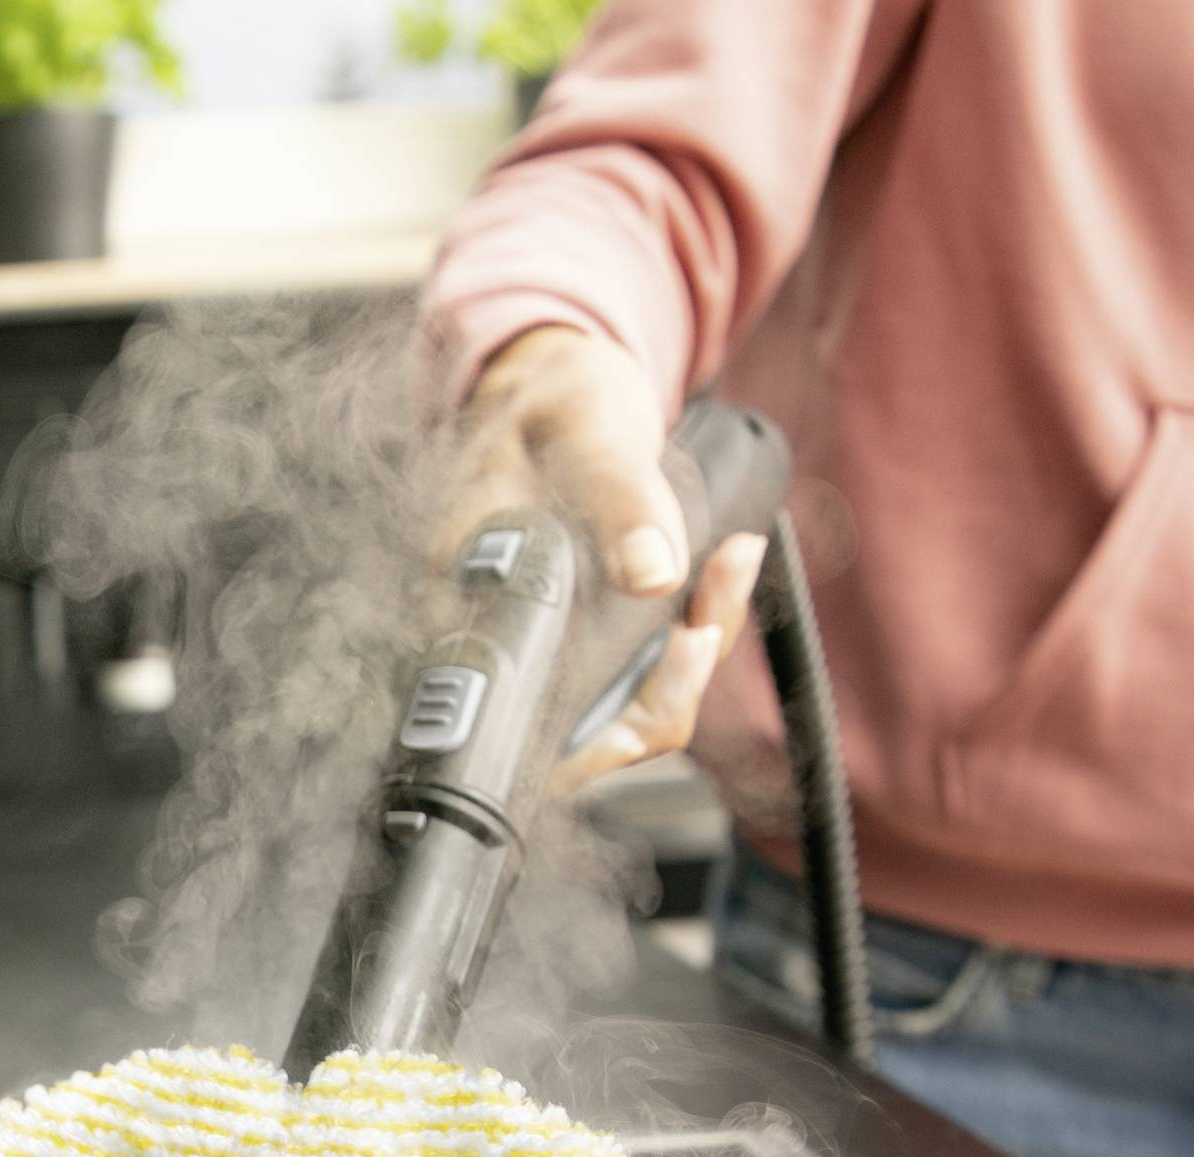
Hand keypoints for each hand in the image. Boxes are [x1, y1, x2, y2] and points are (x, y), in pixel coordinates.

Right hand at [435, 327, 765, 794]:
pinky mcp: (584, 636)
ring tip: (727, 571)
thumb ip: (616, 495)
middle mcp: (497, 640)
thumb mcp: (584, 427)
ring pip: (620, 708)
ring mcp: (543, 644)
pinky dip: (694, 635)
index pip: (513, 723)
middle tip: (705, 626)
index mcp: (465, 603)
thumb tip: (650, 577)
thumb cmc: (553, 398)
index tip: (661, 666)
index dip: (595, 734)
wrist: (560, 382)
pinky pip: (643, 671)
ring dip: (689, 659)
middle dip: (660, 695)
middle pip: (576, 738)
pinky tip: (723, 572)